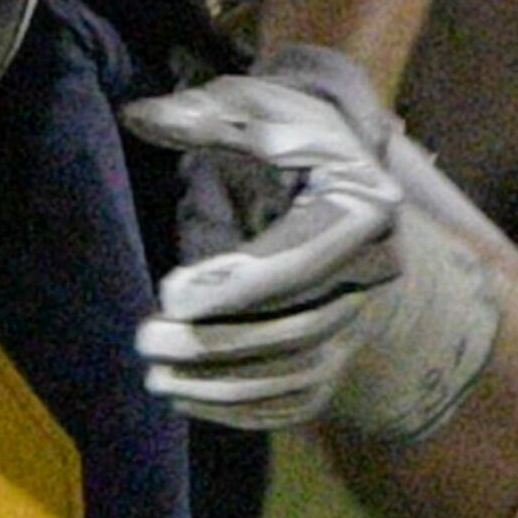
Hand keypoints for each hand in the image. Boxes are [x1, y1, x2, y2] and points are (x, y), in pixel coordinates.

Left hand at [126, 45, 502, 436]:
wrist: (335, 187)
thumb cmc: (287, 141)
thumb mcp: (253, 110)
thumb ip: (203, 114)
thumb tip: (140, 117)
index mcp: (362, 205)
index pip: (305, 256)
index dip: (241, 281)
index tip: (171, 294)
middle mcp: (377, 270)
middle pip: (302, 325)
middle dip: (220, 340)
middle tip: (146, 338)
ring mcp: (360, 320)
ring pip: (301, 370)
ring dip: (224, 381)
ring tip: (155, 374)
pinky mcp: (340, 356)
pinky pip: (299, 399)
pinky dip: (243, 407)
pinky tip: (185, 398)